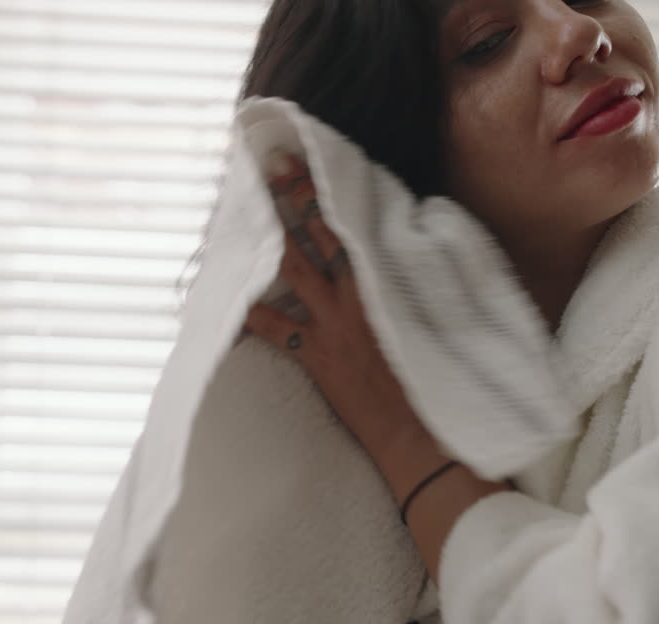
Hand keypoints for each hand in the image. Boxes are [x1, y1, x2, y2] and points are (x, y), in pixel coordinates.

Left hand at [241, 152, 432, 469]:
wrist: (420, 427)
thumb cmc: (429, 371)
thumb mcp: (426, 313)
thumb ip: (406, 278)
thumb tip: (394, 244)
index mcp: (387, 279)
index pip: (352, 223)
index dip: (325, 191)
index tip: (305, 161)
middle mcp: (358, 293)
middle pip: (321, 235)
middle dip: (297, 199)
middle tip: (274, 169)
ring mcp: (334, 323)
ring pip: (296, 271)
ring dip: (271, 241)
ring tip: (249, 215)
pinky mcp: (317, 355)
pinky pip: (276, 330)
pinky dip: (252, 315)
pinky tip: (229, 300)